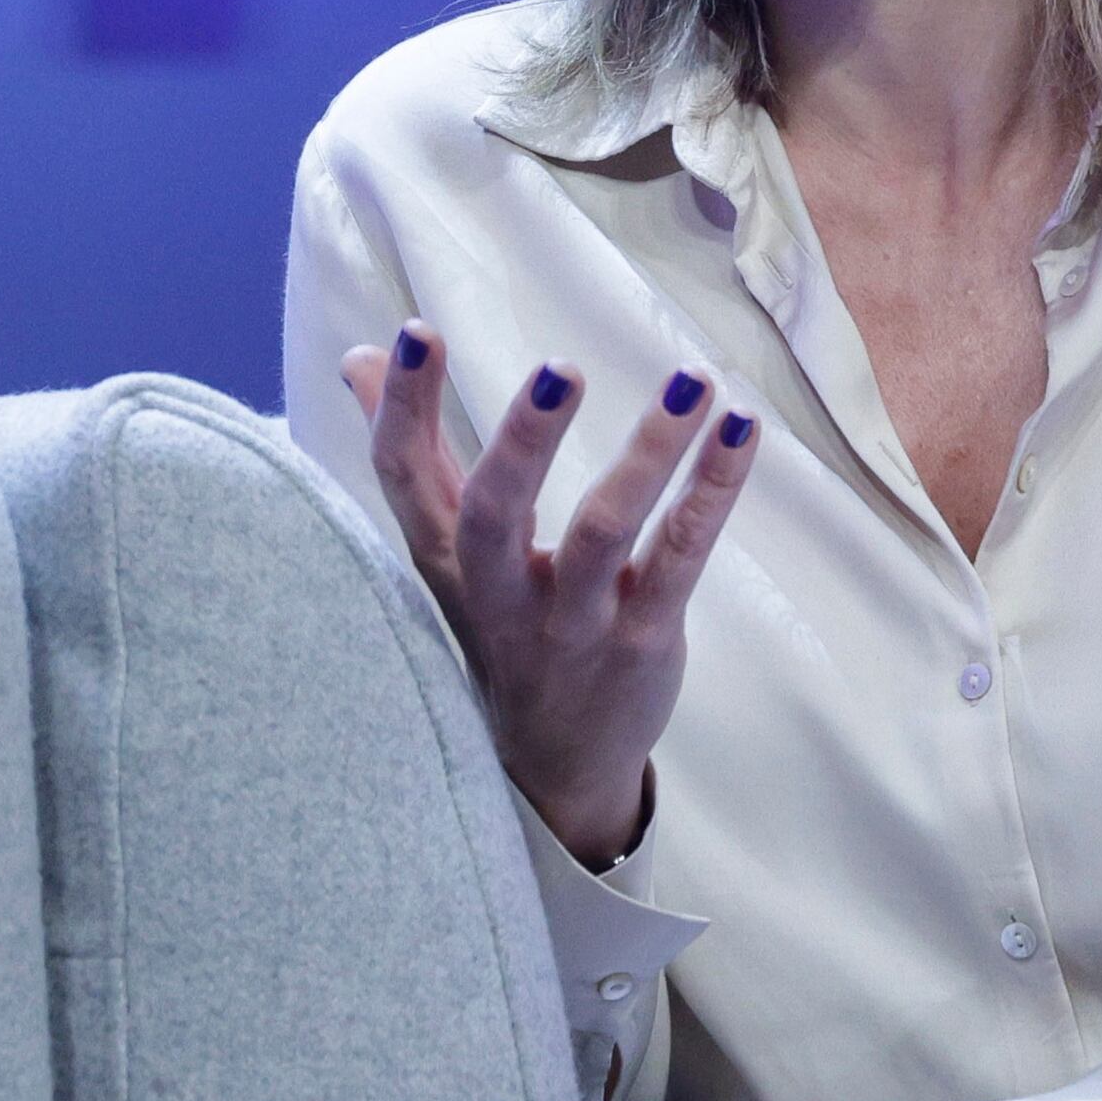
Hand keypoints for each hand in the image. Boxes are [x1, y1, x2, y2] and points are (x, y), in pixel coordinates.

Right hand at [342, 325, 756, 863]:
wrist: (556, 768)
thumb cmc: (501, 629)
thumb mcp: (447, 554)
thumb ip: (415, 457)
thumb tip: (361, 359)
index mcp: (447, 559)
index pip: (406, 480)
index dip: (403, 409)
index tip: (415, 332)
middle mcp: (500, 593)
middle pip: (494, 515)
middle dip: (523, 442)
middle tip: (561, 369)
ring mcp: (574, 622)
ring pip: (603, 534)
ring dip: (649, 454)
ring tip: (691, 381)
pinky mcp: (642, 641)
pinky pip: (680, 558)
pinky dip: (712, 491)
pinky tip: (740, 431)